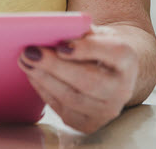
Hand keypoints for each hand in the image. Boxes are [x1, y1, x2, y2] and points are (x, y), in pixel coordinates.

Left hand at [17, 25, 139, 133]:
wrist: (112, 71)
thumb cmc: (99, 45)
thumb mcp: (96, 32)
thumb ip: (79, 32)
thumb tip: (51, 32)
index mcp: (128, 59)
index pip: (114, 53)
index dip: (86, 49)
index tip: (60, 45)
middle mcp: (123, 89)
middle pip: (89, 80)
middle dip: (55, 67)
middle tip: (30, 53)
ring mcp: (108, 110)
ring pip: (72, 98)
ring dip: (44, 79)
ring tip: (26, 62)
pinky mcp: (90, 123)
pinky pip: (63, 109)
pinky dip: (45, 91)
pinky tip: (34, 76)